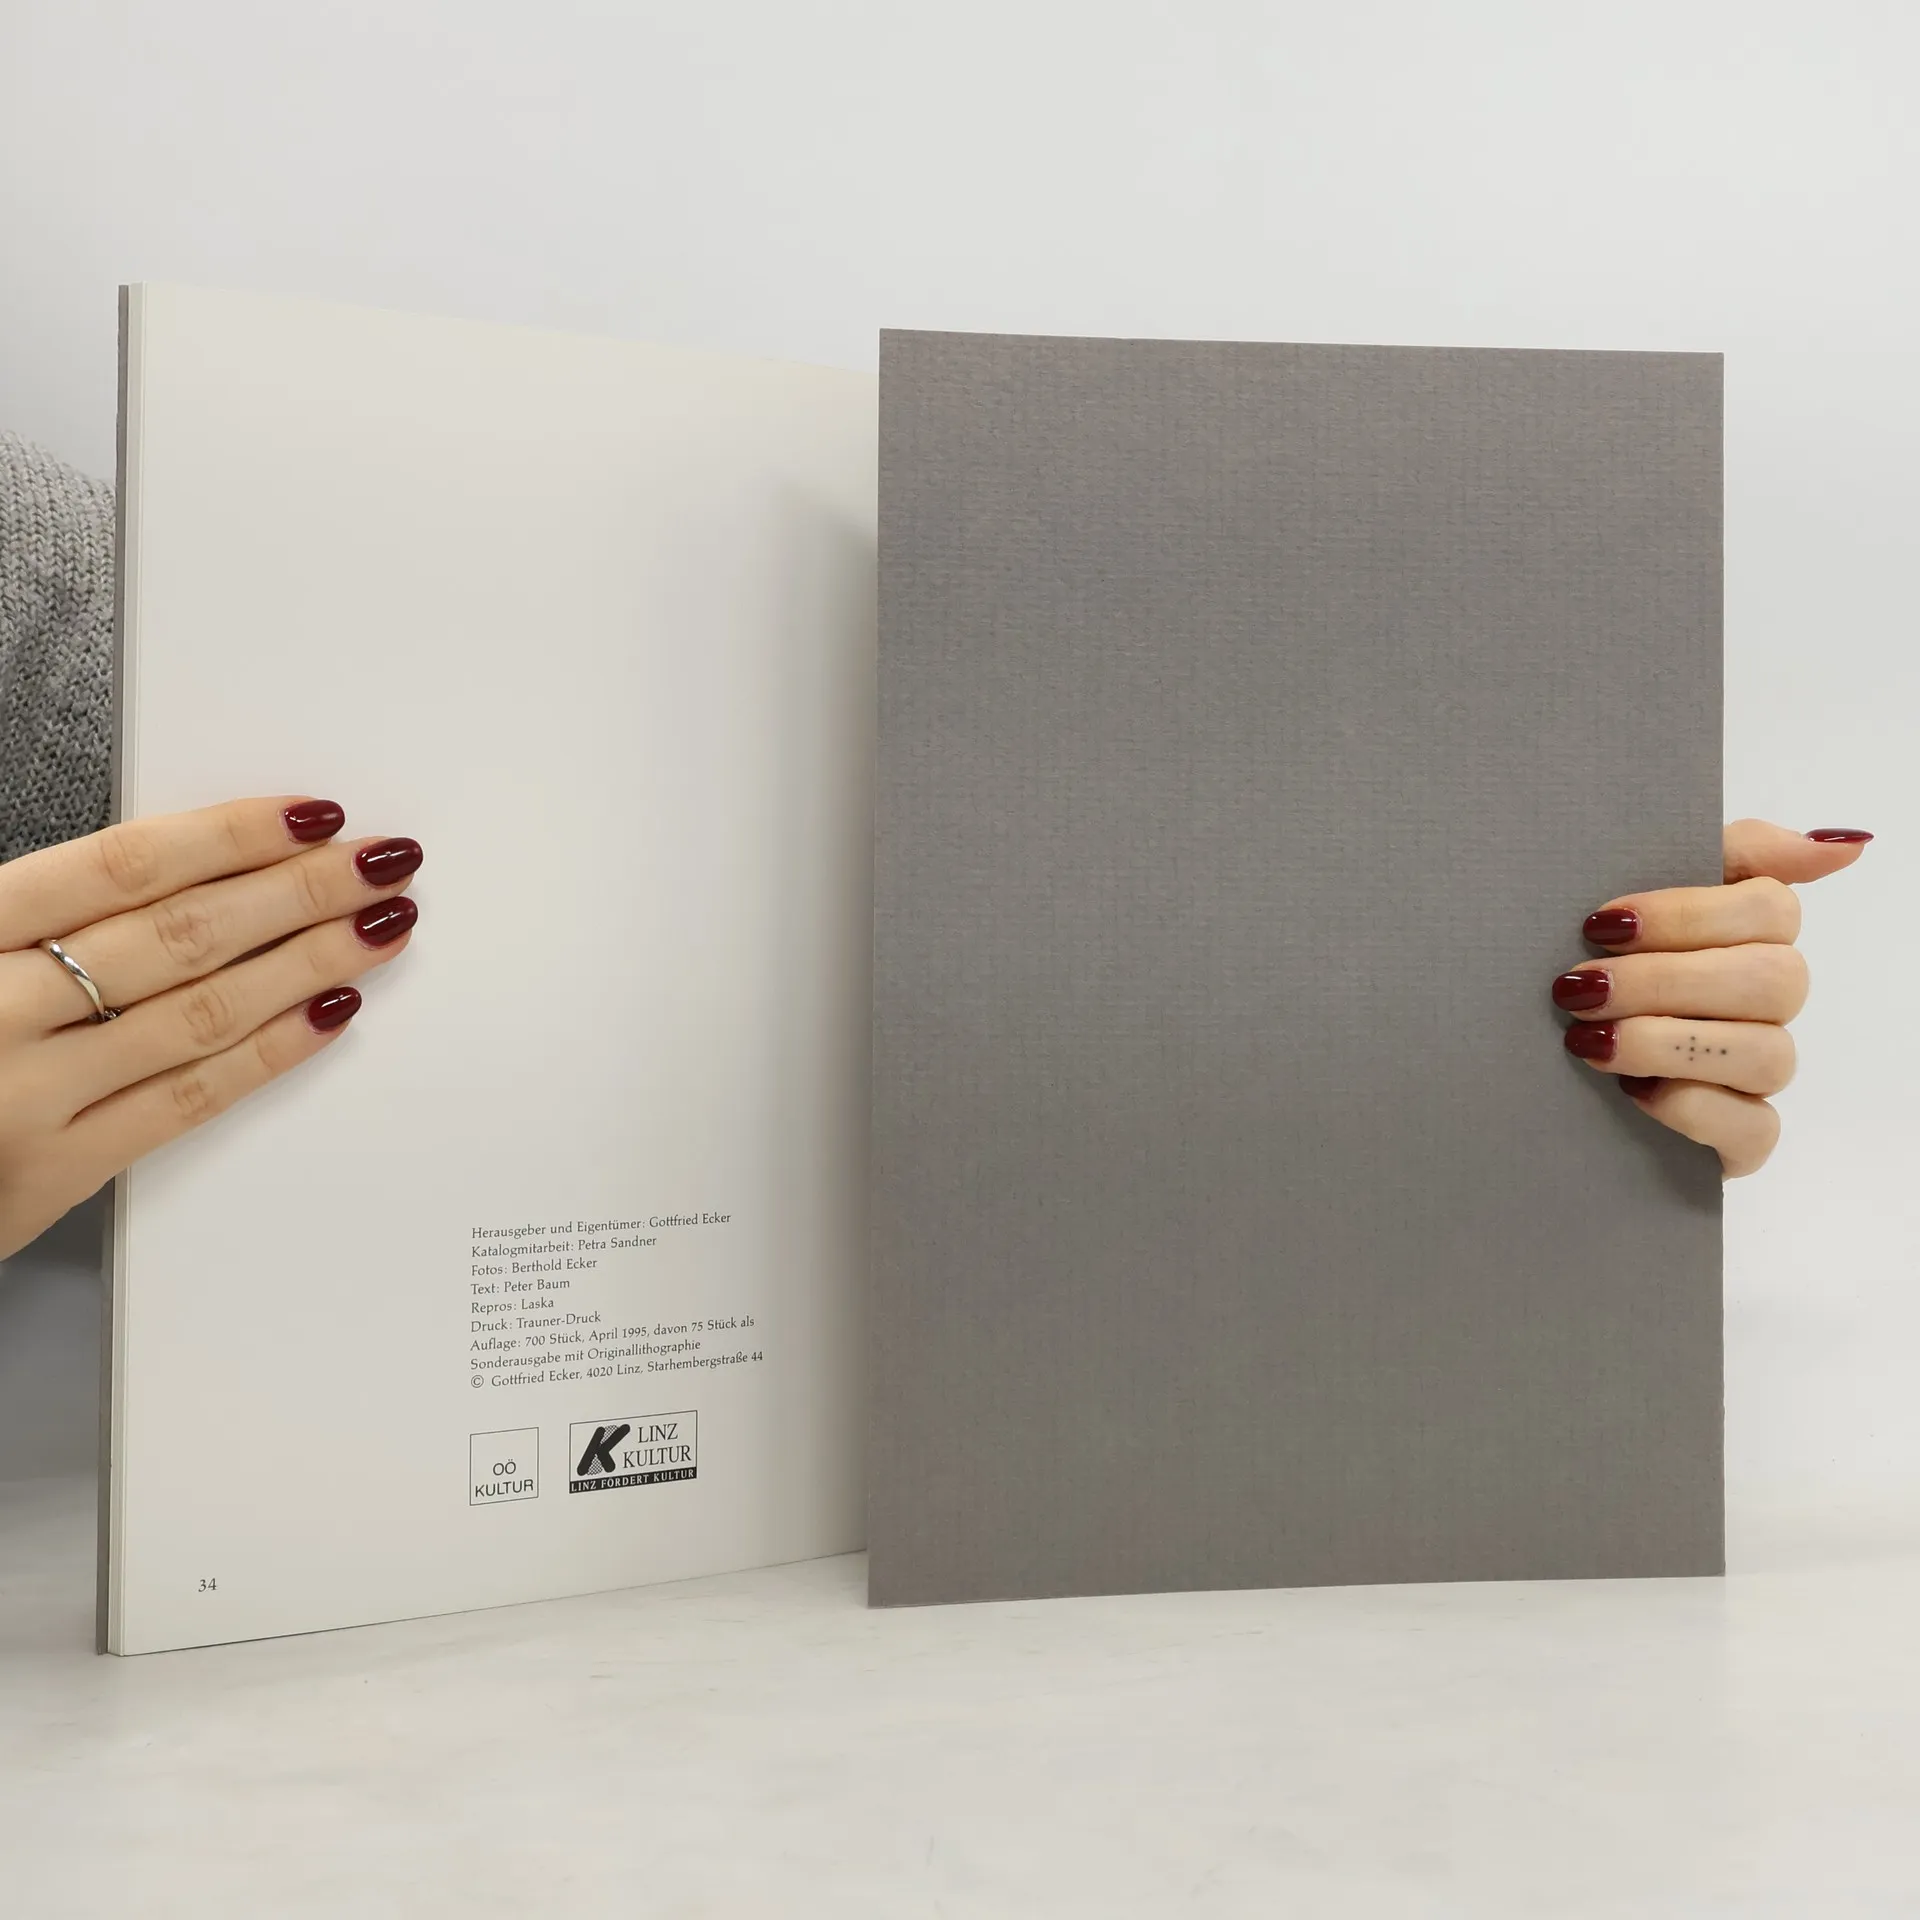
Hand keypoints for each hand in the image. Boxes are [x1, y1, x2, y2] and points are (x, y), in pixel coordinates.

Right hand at [0, 798, 419, 1257]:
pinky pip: (185, 1102)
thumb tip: (175, 858)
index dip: (230, 836)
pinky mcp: (51, 1173)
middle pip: (180, 935)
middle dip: (299, 892)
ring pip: (200, 1013)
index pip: (121, 866)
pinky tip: (331, 1013)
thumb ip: (29, 905)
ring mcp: (24, 1097)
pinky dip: (269, 1053)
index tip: (314, 815)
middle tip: (386, 863)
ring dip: (308, 962)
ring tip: (381, 926)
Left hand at [1555, 820, 1870, 1177]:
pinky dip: (1692, 1108)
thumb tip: (1844, 844)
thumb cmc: (1593, 966)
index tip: (1599, 924)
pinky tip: (1634, 1092)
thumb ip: (1731, 853)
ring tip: (1588, 1039)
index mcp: (1749, 935)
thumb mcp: (1635, 897)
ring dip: (1669, 1042)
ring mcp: (1759, 1071)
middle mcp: (1767, 1002)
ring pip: (1768, 1053)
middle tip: (1579, 987)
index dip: (1685, 914)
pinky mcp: (1743, 1137)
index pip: (1770, 908)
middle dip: (1665, 981)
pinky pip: (1755, 1127)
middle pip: (1774, 979)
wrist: (1532, 1063)